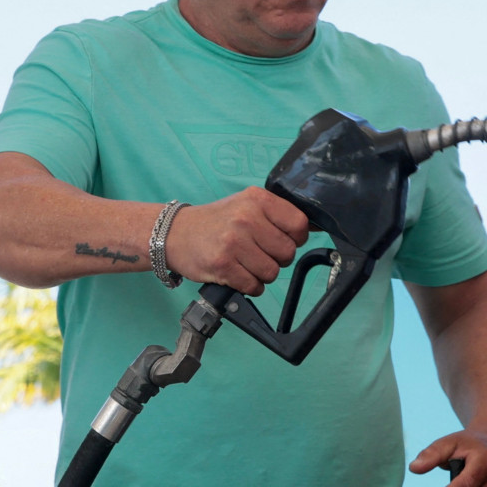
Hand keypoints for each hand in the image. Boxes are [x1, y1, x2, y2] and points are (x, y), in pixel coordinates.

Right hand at [165, 187, 309, 294]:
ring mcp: (234, 242)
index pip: (299, 224)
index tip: (282, 239)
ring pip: (272, 272)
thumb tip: (312, 228)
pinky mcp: (223, 266)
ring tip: (245, 263)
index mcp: (257, 199)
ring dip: (262, 274)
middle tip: (258, 253)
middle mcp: (246, 218)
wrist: (175, 233)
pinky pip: (254, 286)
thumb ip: (276, 214)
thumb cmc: (215, 221)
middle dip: (277, 258)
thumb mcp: (246, 205)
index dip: (295, 238)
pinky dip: (249, 286)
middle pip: (288, 252)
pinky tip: (237, 273)